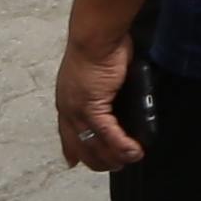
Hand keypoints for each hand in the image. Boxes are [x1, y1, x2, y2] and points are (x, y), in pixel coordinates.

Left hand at [56, 28, 145, 173]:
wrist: (96, 35)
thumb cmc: (101, 45)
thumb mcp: (97, 72)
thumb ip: (103, 86)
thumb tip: (115, 92)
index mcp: (66, 99)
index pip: (66, 132)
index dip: (71, 149)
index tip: (74, 162)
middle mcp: (67, 108)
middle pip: (79, 144)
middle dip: (96, 160)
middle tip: (115, 165)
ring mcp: (78, 109)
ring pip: (93, 143)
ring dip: (113, 156)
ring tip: (130, 160)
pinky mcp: (93, 106)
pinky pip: (108, 133)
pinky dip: (121, 145)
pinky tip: (134, 151)